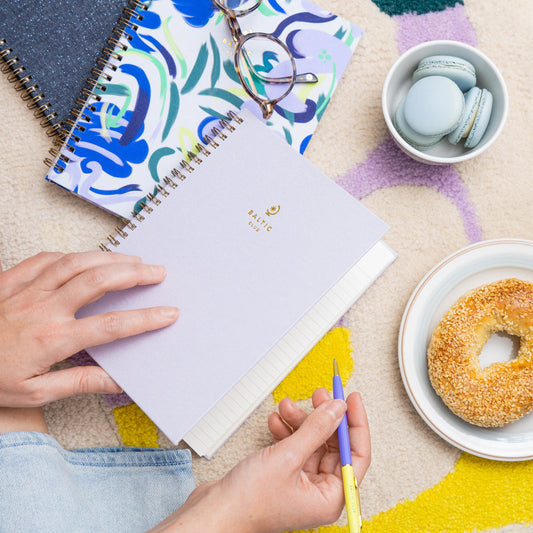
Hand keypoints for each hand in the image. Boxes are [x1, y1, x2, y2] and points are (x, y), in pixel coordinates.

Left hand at [0, 251, 178, 406]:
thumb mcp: (33, 393)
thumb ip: (78, 382)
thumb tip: (117, 381)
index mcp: (53, 339)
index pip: (111, 326)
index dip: (145, 319)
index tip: (168, 313)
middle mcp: (44, 309)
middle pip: (98, 282)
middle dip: (134, 274)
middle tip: (157, 272)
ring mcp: (26, 290)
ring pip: (76, 263)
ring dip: (109, 258)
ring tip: (133, 258)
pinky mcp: (11, 279)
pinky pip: (46, 259)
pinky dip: (72, 255)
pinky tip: (87, 257)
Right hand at [153, 388, 370, 532]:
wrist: (214, 511)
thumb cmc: (249, 501)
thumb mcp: (288, 457)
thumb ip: (317, 430)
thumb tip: (338, 409)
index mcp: (330, 498)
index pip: (357, 455)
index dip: (355, 424)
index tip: (352, 398)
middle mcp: (319, 492)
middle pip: (334, 446)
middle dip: (323, 418)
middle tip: (319, 395)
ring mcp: (301, 483)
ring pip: (312, 443)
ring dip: (301, 422)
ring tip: (287, 406)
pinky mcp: (284, 476)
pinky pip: (294, 448)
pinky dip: (287, 432)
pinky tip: (276, 422)